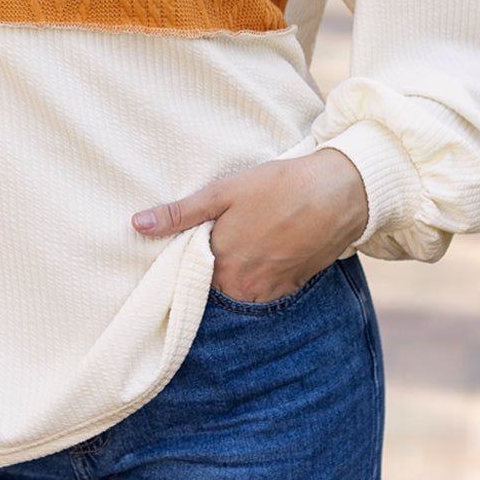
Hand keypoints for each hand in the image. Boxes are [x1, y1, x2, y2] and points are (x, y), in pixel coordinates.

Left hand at [131, 148, 368, 302]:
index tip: (182, 246)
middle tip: (214, 238)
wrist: (341, 192)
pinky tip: (263, 246)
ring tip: (242, 240)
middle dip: (207, 267)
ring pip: (238, 289)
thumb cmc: (279, 187)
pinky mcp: (293, 288)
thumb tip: (137, 225)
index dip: (183, 261)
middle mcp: (246, 290)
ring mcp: (272, 292)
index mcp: (223, 269)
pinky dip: (258, 274)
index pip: (187, 278)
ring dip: (234, 272)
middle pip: (212, 287)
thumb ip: (180, 214)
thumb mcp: (223, 193)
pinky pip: (264, 289)